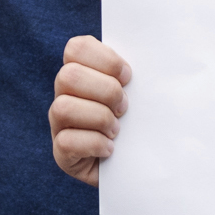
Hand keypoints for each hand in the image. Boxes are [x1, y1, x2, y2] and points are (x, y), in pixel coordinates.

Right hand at [49, 35, 131, 187]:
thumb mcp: (141, 94)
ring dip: (99, 118)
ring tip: (117, 130)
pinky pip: (66, 141)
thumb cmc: (141, 124)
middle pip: (69, 76)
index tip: (128, 77)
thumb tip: (155, 58)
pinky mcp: (61, 154)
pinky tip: (110, 149)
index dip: (104, 59)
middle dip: (105, 91)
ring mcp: (59, 125)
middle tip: (125, 108)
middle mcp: (65, 95)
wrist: (141, 166)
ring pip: (63, 108)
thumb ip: (137, 75)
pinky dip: (94, 144)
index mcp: (83, 73)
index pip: (76, 48)